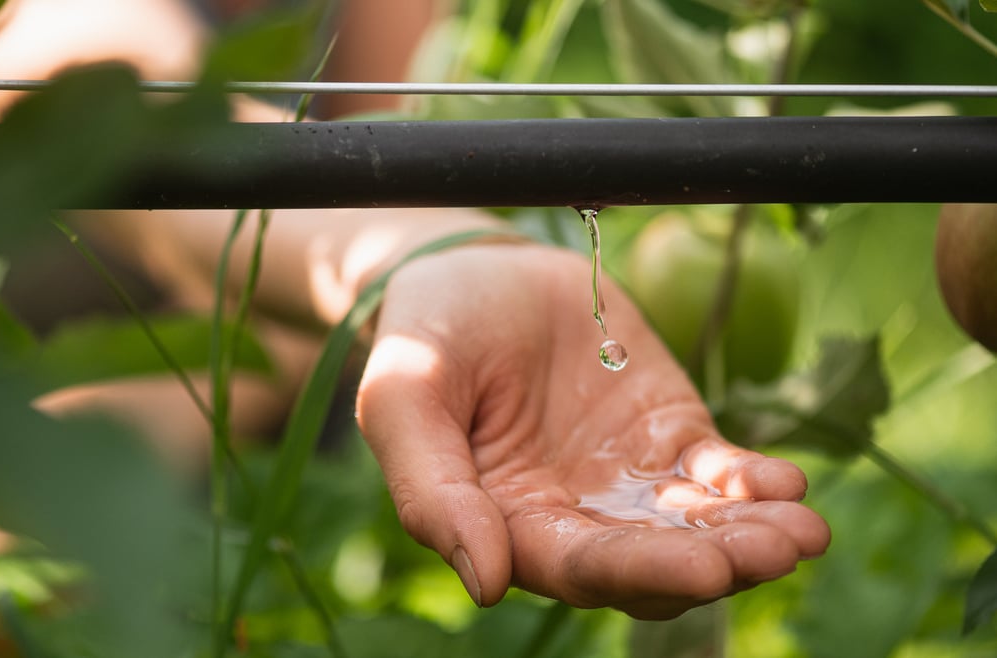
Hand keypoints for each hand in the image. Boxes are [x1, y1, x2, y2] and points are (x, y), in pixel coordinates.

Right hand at [355, 242, 829, 618]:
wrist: (474, 268)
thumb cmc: (423, 335)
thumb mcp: (403, 400)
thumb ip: (432, 492)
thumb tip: (486, 584)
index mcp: (510, 523)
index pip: (580, 567)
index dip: (642, 570)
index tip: (704, 567)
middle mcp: (576, 516)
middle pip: (655, 560)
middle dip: (718, 560)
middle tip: (773, 550)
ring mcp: (629, 478)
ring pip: (699, 524)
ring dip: (752, 533)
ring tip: (802, 529)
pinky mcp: (669, 433)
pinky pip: (721, 471)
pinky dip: (757, 483)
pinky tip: (788, 485)